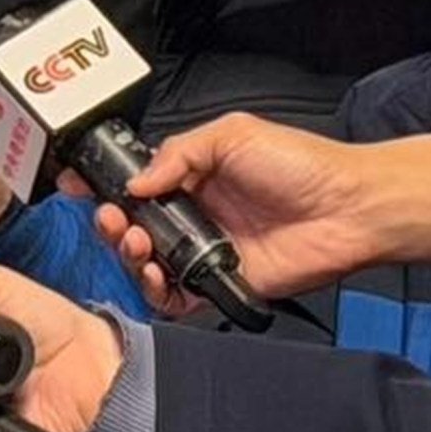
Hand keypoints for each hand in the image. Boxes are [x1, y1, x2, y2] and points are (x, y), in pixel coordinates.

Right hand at [94, 118, 430, 303]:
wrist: (347, 209)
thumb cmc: (303, 166)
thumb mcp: (233, 135)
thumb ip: (179, 153)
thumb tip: (138, 181)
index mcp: (194, 175)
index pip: (137, 182)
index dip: (107, 185)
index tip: (83, 184)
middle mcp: (196, 214)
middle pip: (133, 225)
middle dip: (111, 222)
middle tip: (111, 218)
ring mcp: (206, 250)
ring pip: (148, 261)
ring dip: (129, 253)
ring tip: (134, 242)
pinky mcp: (221, 283)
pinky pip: (177, 296)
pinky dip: (158, 291)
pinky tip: (157, 275)